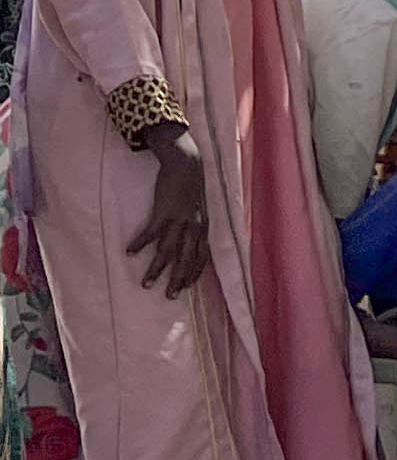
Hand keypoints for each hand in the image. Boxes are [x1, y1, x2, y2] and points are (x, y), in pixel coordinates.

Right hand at [128, 127, 210, 293]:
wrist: (187, 163)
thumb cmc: (191, 188)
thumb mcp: (199, 210)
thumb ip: (195, 226)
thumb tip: (188, 239)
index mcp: (204, 228)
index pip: (202, 257)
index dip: (194, 273)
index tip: (186, 287)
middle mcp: (195, 227)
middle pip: (187, 259)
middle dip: (178, 279)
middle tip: (169, 296)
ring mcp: (180, 220)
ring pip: (169, 250)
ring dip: (157, 269)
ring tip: (146, 284)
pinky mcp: (165, 210)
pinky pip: (151, 232)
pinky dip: (140, 243)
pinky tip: (129, 252)